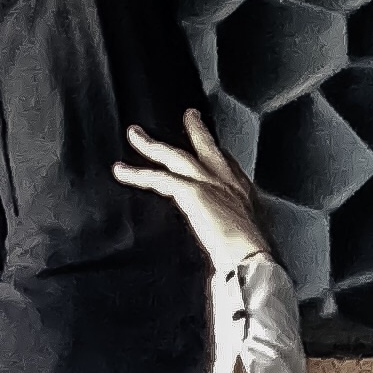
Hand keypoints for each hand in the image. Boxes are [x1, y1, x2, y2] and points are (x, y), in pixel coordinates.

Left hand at [116, 109, 270, 270]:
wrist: (251, 257)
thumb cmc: (251, 253)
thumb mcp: (250, 234)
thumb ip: (234, 229)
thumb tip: (227, 240)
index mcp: (242, 190)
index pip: (227, 162)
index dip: (215, 151)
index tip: (208, 142)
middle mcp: (227, 180)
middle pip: (207, 146)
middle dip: (196, 129)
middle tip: (189, 115)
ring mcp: (209, 182)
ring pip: (175, 156)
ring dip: (152, 145)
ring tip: (134, 134)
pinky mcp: (193, 191)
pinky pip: (158, 178)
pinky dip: (138, 175)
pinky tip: (122, 172)